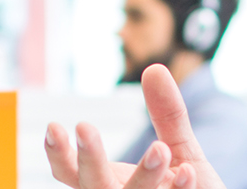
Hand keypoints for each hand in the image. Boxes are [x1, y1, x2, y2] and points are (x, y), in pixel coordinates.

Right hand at [44, 64, 223, 188]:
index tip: (54, 125)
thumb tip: (154, 69)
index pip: (72, 173)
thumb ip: (167, 114)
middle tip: (84, 127)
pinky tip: (190, 171)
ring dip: (143, 175)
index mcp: (111, 182)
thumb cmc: (192, 188)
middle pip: (92, 187)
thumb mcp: (178, 147)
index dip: (58, 153)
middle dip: (89, 159)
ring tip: (160, 149)